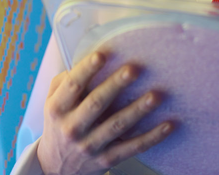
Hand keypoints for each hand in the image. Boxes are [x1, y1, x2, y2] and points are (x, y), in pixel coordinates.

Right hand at [36, 50, 174, 174]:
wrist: (57, 168)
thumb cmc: (59, 125)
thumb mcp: (51, 103)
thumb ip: (63, 82)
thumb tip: (86, 59)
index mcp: (57, 109)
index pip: (72, 86)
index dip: (86, 69)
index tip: (102, 55)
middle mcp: (72, 128)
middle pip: (96, 103)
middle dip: (116, 85)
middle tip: (133, 69)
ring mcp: (90, 145)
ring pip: (117, 125)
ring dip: (138, 110)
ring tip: (155, 95)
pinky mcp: (107, 159)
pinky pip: (132, 147)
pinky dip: (151, 137)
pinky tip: (167, 125)